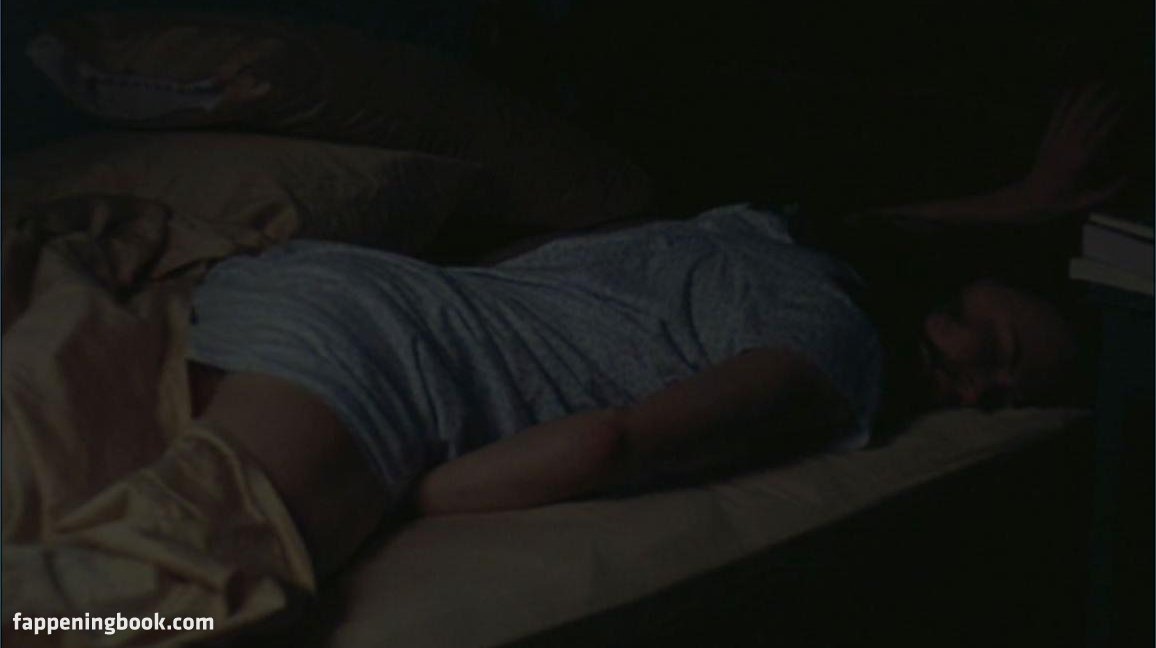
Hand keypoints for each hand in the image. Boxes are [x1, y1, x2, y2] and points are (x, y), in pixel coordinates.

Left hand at [1017, 84, 1128, 215]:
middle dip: (1101, 104)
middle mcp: (1065, 149)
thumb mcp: (1081, 202)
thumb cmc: (1055, 204)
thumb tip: (1126, 178)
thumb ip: (1105, 191)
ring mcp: (1053, 143)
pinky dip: (1062, 104)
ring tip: (1097, 83)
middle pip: (1086, 121)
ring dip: (1084, 98)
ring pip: (1071, 115)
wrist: (1026, 200)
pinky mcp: (1045, 141)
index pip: (1098, 135)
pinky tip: (1070, 90)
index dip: (1111, 120)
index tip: (1123, 108)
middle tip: (1116, 92)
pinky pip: (1054, 119)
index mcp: (1077, 162)